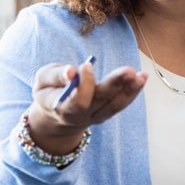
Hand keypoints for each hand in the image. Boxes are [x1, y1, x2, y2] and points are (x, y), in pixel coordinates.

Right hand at [27, 60, 147, 153]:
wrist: (54, 118)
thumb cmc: (48, 92)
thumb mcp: (42, 82)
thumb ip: (55, 76)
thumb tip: (72, 71)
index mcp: (62, 107)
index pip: (76, 101)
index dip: (83, 85)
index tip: (85, 66)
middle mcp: (81, 115)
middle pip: (100, 101)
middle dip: (115, 85)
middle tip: (128, 70)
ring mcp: (95, 116)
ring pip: (114, 105)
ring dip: (129, 90)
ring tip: (141, 75)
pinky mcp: (105, 113)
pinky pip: (120, 104)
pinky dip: (132, 91)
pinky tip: (143, 77)